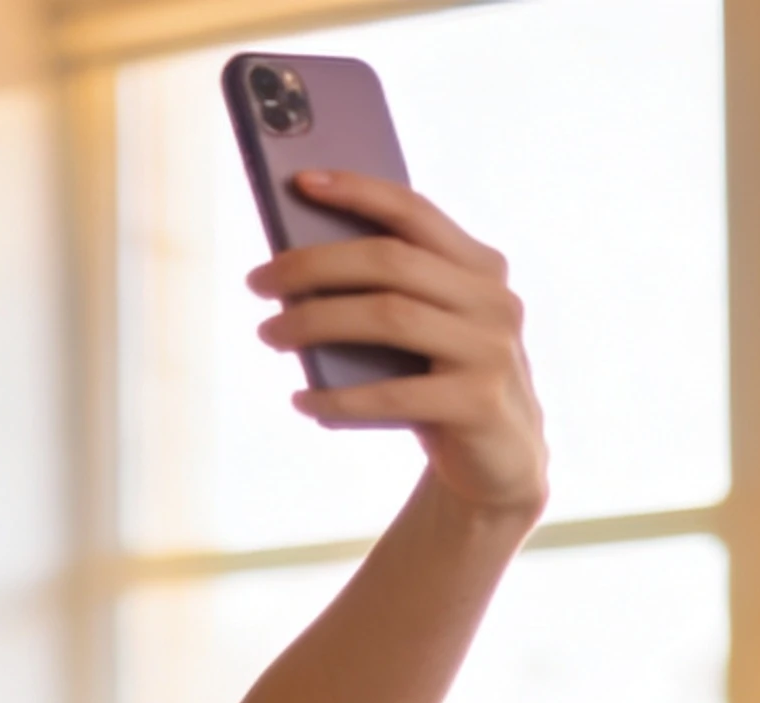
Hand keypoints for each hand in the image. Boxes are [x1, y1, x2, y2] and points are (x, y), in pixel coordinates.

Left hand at [245, 173, 547, 517]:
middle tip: (258, 281)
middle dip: (313, 265)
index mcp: (481, 267)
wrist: (500, 464)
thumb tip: (295, 269)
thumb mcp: (426, 328)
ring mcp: (491, 350)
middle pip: (390, 261)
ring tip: (269, 334)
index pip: (413, 212)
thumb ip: (389, 293)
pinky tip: (301, 400)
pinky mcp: (479, 403)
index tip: (300, 182)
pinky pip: (394, 394)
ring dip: (316, 323)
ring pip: (389, 316)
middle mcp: (493, 299)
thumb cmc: (443, 382)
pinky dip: (338, 397)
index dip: (357, 191)